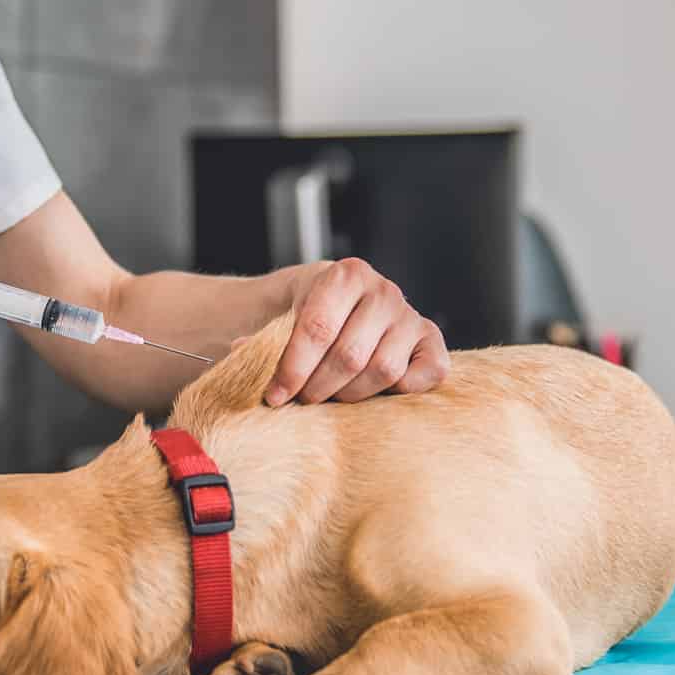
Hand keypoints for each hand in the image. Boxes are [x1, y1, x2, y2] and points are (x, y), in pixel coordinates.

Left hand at [265, 258, 448, 404]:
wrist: (343, 303)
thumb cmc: (310, 314)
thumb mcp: (284, 316)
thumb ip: (265, 337)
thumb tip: (243, 351)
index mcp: (344, 275)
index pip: (317, 329)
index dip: (292, 369)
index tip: (275, 396)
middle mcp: (383, 290)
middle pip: (350, 355)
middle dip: (319, 387)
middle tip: (302, 400)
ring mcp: (410, 315)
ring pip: (383, 370)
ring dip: (351, 394)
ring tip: (331, 396)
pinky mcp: (431, 339)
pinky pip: (427, 373)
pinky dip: (402, 391)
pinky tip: (377, 391)